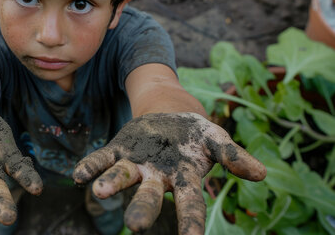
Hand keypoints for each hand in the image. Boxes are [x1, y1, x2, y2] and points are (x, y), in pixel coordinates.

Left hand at [72, 112, 265, 233]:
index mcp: (185, 178)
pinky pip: (103, 159)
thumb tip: (261, 174)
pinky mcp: (118, 149)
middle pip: (150, 196)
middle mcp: (158, 177)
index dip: (190, 221)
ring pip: (123, 177)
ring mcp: (136, 164)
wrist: (170, 115)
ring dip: (111, 185)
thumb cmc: (195, 135)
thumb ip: (233, 155)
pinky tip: (78, 175)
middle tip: (134, 227)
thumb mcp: (216, 139)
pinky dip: (91, 166)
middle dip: (142, 210)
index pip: (190, 204)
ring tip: (99, 192)